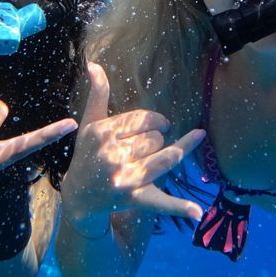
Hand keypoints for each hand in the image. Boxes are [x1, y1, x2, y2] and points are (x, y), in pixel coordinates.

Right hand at [60, 63, 204, 237]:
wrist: (79, 196)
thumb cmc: (88, 155)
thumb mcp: (90, 125)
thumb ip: (97, 94)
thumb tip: (94, 64)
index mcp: (103, 133)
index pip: (144, 119)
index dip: (154, 121)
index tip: (154, 126)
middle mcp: (112, 155)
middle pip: (155, 138)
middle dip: (155, 140)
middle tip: (142, 149)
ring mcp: (125, 178)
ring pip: (166, 157)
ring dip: (173, 153)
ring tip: (168, 152)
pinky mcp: (135, 198)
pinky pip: (161, 201)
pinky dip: (180, 207)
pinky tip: (197, 212)